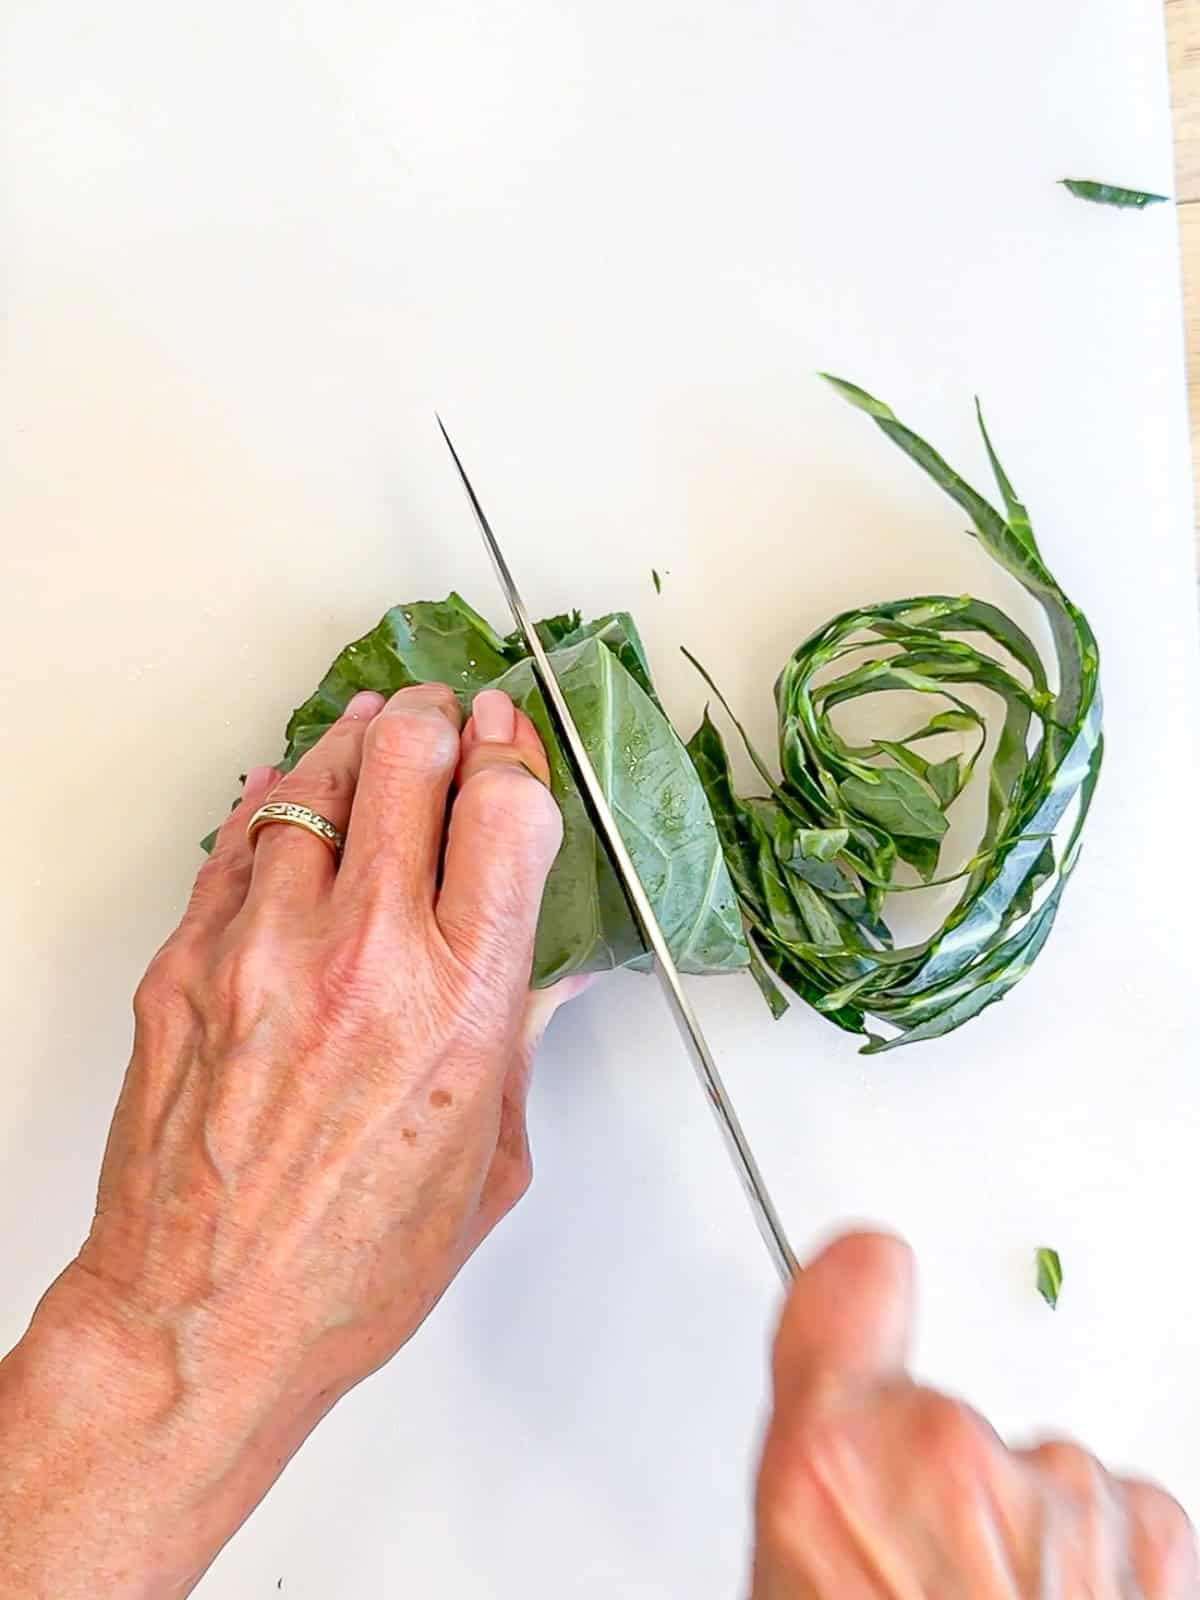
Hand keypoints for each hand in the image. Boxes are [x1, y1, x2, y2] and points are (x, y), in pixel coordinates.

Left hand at [1, 684, 566, 1595]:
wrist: (202, 1320)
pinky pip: (236, 840)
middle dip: (439, 718)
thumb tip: (543, 969)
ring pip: (314, 777)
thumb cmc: (349, 1265)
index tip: (511, 737)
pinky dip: (275, 802)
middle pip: (407, 757)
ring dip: (357, 741)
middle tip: (448, 713)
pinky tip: (294, 793)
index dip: (513, 750)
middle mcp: (363, 958)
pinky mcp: (187, 962)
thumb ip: (517, 1039)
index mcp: (459, 1003)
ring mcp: (261, 950)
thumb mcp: (490, 1156)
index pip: (502, 809)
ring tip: (375, 732)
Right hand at [753, 1233, 1197, 1597]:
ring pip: (1039, 1477)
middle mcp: (947, 1454)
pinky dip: (1105, 1570)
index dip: (861, 1293)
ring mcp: (1057, 1492)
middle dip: (949, 1498)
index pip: (852, 1283)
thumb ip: (826, 1508)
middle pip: (947, 1418)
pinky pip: (1118, 1515)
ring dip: (1034, 1544)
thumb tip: (839, 1485)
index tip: (868, 1294)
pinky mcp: (1150, 1527)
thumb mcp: (804, 1590)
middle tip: (933, 1594)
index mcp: (829, 1468)